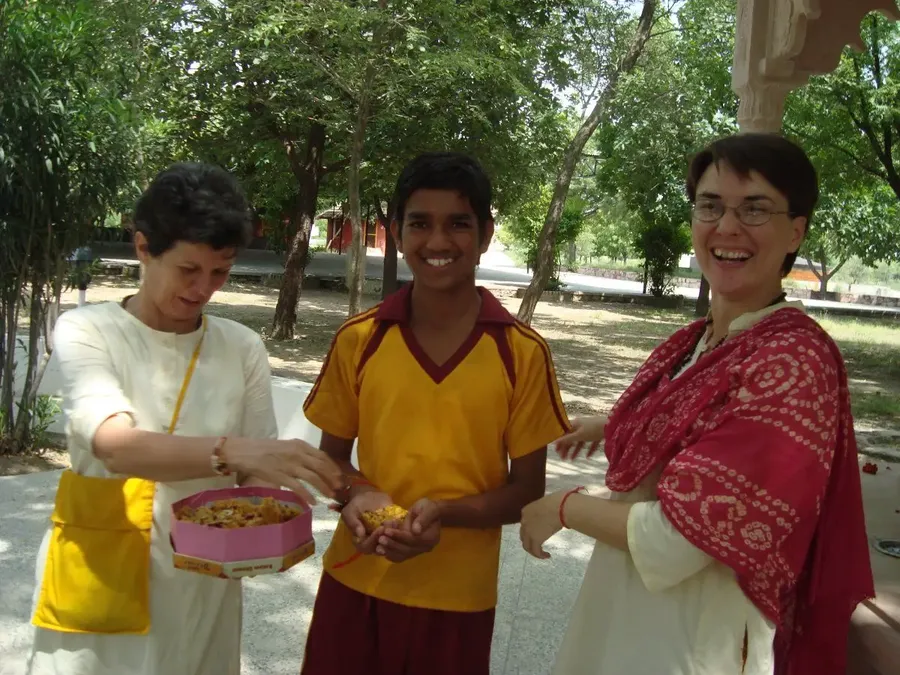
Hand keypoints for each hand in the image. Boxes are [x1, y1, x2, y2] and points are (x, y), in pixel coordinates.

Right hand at [221, 438, 342, 504]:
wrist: (246, 452)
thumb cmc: (266, 450)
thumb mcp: (287, 446)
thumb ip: (301, 453)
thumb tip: (315, 463)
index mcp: (300, 445)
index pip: (322, 456)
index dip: (333, 467)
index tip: (339, 475)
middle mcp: (298, 454)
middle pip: (321, 467)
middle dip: (333, 478)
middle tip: (340, 487)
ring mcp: (290, 465)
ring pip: (314, 477)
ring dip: (324, 487)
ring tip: (331, 495)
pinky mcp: (281, 476)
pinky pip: (299, 488)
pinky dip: (308, 495)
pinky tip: (313, 502)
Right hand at [341, 490, 394, 554]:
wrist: (368, 496)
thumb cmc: (357, 505)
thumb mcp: (350, 511)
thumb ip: (352, 522)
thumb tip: (360, 535)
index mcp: (360, 540)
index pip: (366, 547)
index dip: (373, 540)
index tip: (380, 528)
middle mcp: (372, 542)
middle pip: (379, 549)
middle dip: (386, 538)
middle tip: (389, 525)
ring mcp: (383, 538)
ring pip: (390, 545)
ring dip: (393, 536)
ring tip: (393, 522)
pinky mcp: (392, 533)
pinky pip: (397, 538)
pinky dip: (399, 532)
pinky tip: (398, 521)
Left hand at [379, 498, 440, 562]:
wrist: (429, 513)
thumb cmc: (428, 508)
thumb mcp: (428, 508)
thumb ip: (423, 518)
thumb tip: (416, 531)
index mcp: (431, 538)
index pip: (413, 540)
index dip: (400, 536)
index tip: (387, 531)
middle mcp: (425, 548)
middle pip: (407, 550)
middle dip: (392, 544)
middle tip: (380, 538)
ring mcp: (418, 551)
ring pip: (402, 555)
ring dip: (389, 551)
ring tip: (377, 546)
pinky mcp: (410, 552)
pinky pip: (399, 557)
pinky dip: (389, 554)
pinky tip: (380, 550)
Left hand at [520, 490, 567, 558]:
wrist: (560, 507)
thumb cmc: (558, 502)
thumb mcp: (546, 505)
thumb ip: (545, 511)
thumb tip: (554, 514)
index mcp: (526, 511)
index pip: (525, 523)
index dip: (530, 530)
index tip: (539, 533)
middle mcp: (524, 521)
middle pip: (523, 535)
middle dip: (530, 541)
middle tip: (538, 544)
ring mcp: (528, 531)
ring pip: (527, 545)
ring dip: (533, 551)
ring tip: (542, 554)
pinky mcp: (536, 539)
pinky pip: (535, 551)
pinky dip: (540, 555)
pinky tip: (547, 555)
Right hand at [555, 416, 606, 459]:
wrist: (612, 426)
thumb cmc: (593, 429)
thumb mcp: (579, 435)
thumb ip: (567, 439)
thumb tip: (554, 442)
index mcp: (574, 424)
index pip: (563, 432)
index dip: (559, 441)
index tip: (556, 451)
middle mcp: (581, 426)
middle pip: (571, 438)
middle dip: (567, 448)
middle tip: (563, 458)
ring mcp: (589, 430)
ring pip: (580, 441)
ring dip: (575, 450)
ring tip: (572, 459)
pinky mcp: (597, 434)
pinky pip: (591, 443)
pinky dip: (588, 449)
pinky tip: (588, 457)